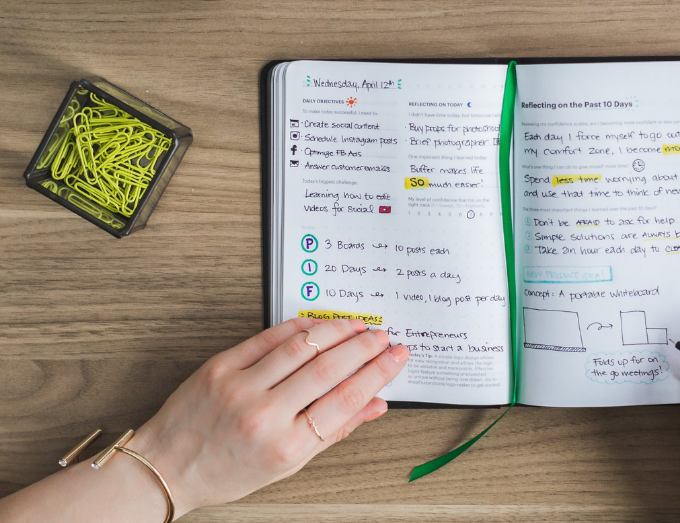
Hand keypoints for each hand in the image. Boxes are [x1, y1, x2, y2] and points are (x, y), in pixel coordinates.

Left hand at [127, 317, 408, 515]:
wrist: (167, 466)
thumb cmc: (226, 471)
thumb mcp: (288, 464)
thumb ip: (334, 432)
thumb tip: (374, 405)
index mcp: (285, 446)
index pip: (346, 400)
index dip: (377, 374)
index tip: (395, 357)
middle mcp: (264, 415)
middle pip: (329, 369)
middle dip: (364, 347)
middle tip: (382, 337)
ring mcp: (241, 386)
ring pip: (302, 346)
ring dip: (337, 330)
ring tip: (357, 326)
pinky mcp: (221, 365)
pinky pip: (268, 337)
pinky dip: (300, 326)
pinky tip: (318, 324)